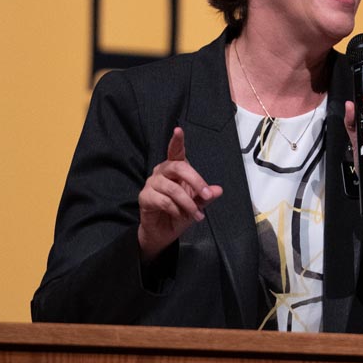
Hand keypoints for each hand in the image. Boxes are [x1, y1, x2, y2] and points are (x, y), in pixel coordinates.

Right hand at [137, 127, 222, 261]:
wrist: (163, 232)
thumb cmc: (180, 212)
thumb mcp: (198, 204)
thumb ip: (206, 196)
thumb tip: (218, 190)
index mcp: (175, 168)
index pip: (175, 151)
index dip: (177, 141)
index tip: (178, 130)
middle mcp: (162, 172)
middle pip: (178, 167)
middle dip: (196, 181)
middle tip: (206, 196)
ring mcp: (152, 184)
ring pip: (173, 189)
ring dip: (188, 203)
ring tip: (196, 215)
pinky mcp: (145, 197)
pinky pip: (164, 201)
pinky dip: (176, 210)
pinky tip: (180, 216)